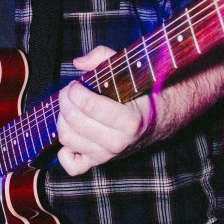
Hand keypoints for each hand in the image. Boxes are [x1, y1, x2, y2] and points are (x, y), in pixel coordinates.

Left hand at [57, 46, 152, 176]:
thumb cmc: (142, 93)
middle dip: (65, 100)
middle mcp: (118, 142)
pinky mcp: (99, 162)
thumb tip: (79, 63)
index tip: (77, 83)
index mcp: (130, 121)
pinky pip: (73, 166)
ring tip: (69, 107)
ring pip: (68, 139)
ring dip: (62, 119)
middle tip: (70, 91)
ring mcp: (107, 155)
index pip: (88, 106)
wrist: (161, 119)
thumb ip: (103, 57)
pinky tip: (73, 133)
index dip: (74, 90)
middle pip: (73, 121)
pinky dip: (64, 153)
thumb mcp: (128, 70)